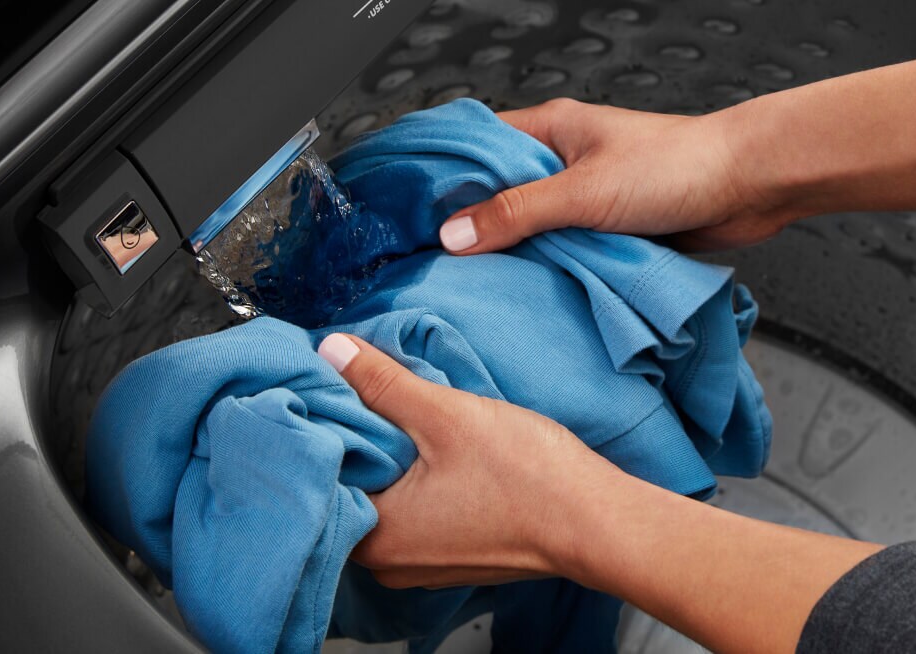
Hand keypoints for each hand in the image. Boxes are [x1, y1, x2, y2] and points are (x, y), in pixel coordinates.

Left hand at [317, 332, 626, 588]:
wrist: (596, 521)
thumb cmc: (528, 478)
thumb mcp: (446, 415)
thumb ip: (382, 382)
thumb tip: (332, 350)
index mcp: (374, 538)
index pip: (318, 477)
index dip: (322, 428)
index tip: (330, 390)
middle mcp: (389, 564)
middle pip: (348, 490)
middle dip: (357, 441)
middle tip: (367, 393)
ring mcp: (423, 565)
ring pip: (383, 501)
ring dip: (390, 461)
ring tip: (403, 416)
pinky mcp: (452, 557)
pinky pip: (413, 515)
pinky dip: (416, 482)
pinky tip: (436, 450)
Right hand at [438, 98, 797, 254]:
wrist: (749, 185)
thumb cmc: (680, 165)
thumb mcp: (583, 191)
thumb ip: (517, 212)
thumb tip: (454, 233)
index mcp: (552, 128)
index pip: (477, 145)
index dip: (441, 173)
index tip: (407, 206)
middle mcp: (566, 158)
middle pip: (501, 192)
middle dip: (475, 224)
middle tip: (437, 259)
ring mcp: (590, 195)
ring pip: (535, 226)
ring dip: (520, 252)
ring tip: (482, 282)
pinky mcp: (613, 228)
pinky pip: (568, 250)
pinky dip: (554, 268)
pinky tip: (535, 290)